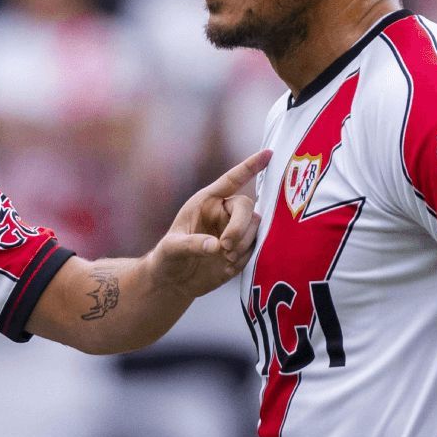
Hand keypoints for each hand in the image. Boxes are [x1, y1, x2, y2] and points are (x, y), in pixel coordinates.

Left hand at [149, 149, 270, 297]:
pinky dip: (246, 255)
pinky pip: (256, 246)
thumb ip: (192, 244)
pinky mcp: (243, 249)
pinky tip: (229, 264)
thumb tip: (217, 246)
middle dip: (240, 226)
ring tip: (225, 257)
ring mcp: (236, 230)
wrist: (174, 282)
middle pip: (247, 206)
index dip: (250, 166)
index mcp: (206, 201)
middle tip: (225, 247)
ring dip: (243, 242)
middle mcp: (224, 212)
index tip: (269, 153)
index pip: (231, 180)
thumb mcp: (171, 249)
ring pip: (256, 226)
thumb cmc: (167, 258)